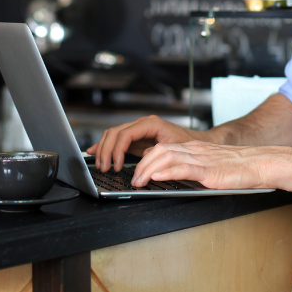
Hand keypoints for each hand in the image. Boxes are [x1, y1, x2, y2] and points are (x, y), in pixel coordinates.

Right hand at [87, 115, 201, 171]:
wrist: (197, 142)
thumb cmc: (188, 145)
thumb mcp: (174, 151)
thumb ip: (157, 156)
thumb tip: (141, 166)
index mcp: (151, 124)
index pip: (126, 133)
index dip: (117, 150)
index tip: (117, 166)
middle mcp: (142, 124)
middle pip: (115, 132)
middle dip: (106, 151)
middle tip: (105, 168)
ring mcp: (138, 129)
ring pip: (113, 134)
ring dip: (104, 149)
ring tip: (102, 166)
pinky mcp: (136, 137)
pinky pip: (117, 139)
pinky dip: (105, 146)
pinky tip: (94, 152)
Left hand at [130, 140, 284, 188]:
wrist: (262, 164)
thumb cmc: (242, 168)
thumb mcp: (213, 165)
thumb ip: (196, 167)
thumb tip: (179, 176)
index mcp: (196, 149)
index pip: (164, 148)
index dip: (147, 158)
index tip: (138, 170)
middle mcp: (196, 151)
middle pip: (160, 150)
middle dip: (142, 165)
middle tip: (134, 179)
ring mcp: (202, 159)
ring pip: (167, 157)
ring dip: (149, 169)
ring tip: (139, 181)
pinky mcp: (210, 170)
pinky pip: (184, 168)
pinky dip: (167, 172)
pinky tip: (158, 176)